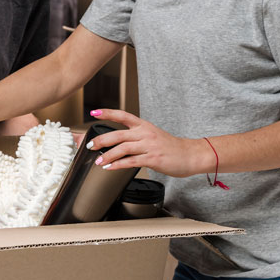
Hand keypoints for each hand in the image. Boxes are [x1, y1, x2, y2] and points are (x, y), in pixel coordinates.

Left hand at [87, 109, 201, 177]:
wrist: (190, 155)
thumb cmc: (171, 147)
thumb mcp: (152, 135)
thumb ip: (136, 136)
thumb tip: (117, 141)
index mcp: (144, 126)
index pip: (122, 115)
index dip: (107, 113)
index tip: (94, 112)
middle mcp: (145, 133)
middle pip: (118, 134)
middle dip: (101, 140)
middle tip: (89, 145)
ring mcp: (149, 146)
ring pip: (123, 148)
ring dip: (108, 155)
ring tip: (98, 161)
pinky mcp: (153, 158)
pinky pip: (131, 161)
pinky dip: (118, 165)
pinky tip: (110, 167)